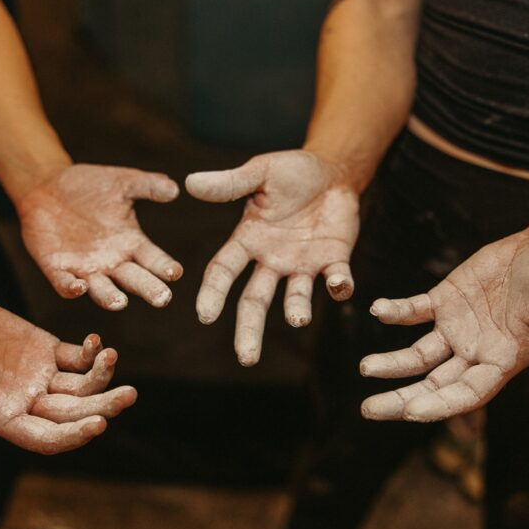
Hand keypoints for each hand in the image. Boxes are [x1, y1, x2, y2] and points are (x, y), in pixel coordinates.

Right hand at [0, 291, 136, 453]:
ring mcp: (41, 375)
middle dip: (103, 407)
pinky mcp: (47, 349)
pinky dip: (91, 353)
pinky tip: (98, 342)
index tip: (98, 425)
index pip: (47, 439)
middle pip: (74, 413)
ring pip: (82, 386)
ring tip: (112, 356)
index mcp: (3, 417)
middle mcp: (28, 401)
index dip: (72, 436)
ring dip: (102, 376)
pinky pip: (77, 357)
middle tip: (129, 395)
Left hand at [18, 164, 182, 309]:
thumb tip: (175, 188)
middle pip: (135, 280)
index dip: (164, 267)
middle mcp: (114, 262)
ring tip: (121, 303)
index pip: (154, 260)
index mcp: (132, 244)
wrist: (48, 188)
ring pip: (102, 290)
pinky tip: (79, 287)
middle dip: (149, 290)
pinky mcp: (58, 269)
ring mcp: (86, 269)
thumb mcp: (122, 182)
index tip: (176, 272)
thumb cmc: (90, 186)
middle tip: (162, 299)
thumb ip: (148, 185)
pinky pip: (65, 284)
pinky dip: (72, 289)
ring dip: (111, 298)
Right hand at [186, 150, 359, 365]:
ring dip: (297, 310)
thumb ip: (229, 183)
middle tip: (246, 358)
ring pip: (295, 298)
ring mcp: (302, 264)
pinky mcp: (334, 261)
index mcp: (247, 240)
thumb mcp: (260, 172)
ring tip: (298, 319)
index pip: (223, 271)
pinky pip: (336, 280)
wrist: (333, 170)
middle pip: (254, 301)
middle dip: (249, 330)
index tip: (205, 315)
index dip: (213, 293)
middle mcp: (271, 259)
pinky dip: (339, 286)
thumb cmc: (292, 171)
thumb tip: (189, 182)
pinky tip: (339, 286)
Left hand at [361, 228, 528, 421]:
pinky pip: (413, 311)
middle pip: (433, 384)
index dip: (439, 406)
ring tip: (365, 368)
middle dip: (401, 399)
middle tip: (368, 410)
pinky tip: (377, 310)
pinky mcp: (444, 300)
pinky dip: (394, 312)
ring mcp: (456, 327)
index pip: (466, 394)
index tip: (410, 414)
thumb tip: (516, 353)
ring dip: (390, 364)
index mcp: (501, 362)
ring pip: (417, 355)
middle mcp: (474, 351)